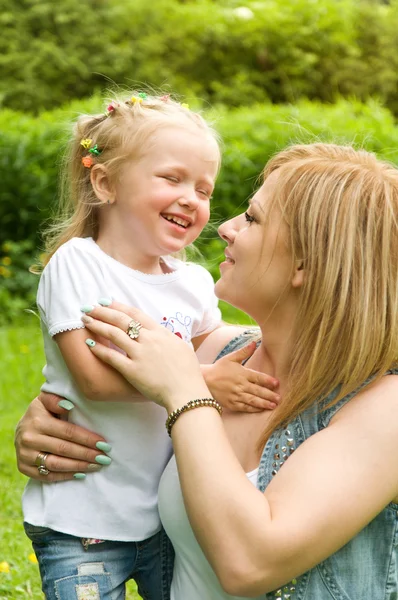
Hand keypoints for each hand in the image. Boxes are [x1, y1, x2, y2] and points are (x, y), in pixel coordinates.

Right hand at [15, 393, 110, 481]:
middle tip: (104, 458)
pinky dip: (65, 476)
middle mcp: (29, 438)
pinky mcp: (23, 468)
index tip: (104, 444)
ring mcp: (25, 455)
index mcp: (37, 421)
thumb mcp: (45, 400)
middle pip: (64, 449)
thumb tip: (68, 405)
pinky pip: (46, 476)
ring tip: (96, 466)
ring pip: (56, 464)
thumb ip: (55, 399)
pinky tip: (80, 474)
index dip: (87, 439)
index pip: (68, 432)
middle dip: (87, 454)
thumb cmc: (41, 412)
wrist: (21, 428)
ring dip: (79, 466)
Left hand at [80, 302, 210, 411]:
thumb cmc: (189, 373)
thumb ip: (168, 338)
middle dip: (103, 311)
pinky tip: (89, 344)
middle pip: (121, 320)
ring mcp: (140, 354)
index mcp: (161, 333)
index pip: (136, 314)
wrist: (187, 392)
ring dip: (97, 325)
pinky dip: (99, 349)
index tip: (107, 301)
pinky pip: (112, 357)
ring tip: (85, 320)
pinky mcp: (132, 370)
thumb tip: (162, 335)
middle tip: (90, 307)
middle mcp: (148, 340)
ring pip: (114, 334)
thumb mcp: (182, 347)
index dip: (119, 306)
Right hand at [203, 342, 279, 411]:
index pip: (258, 377)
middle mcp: (240, 385)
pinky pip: (245, 407)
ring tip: (273, 406)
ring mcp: (236, 395)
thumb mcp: (230, 358)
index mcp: (242, 373)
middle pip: (258, 391)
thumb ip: (244, 352)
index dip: (268, 381)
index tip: (277, 383)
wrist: (204, 381)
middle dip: (269, 395)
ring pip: (253, 400)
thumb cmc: (219, 369)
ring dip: (264, 403)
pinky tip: (260, 410)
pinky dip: (253, 409)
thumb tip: (255, 342)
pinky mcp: (232, 404)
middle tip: (279, 398)